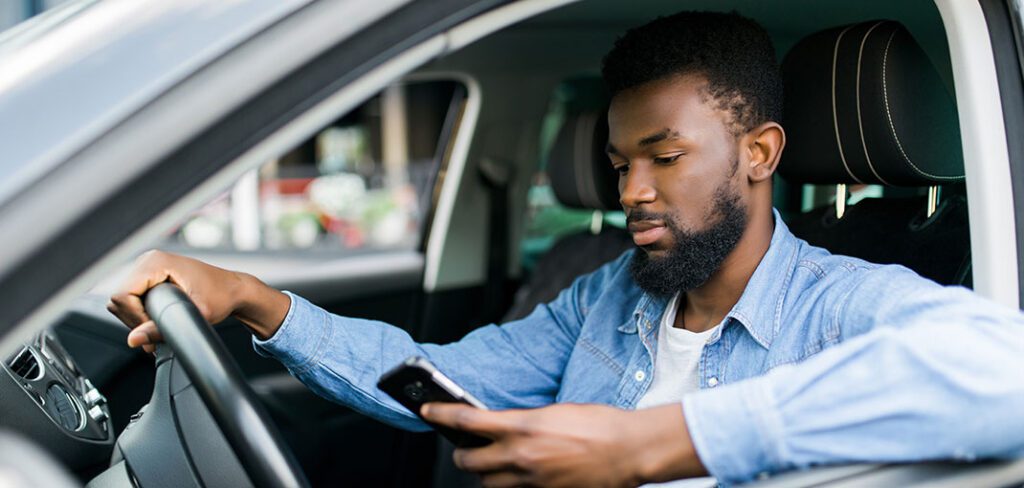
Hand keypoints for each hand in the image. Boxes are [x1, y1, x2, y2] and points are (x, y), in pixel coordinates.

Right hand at [107, 250, 288, 351]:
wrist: (233, 290)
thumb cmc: (221, 297)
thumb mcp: (194, 315)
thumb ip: (161, 328)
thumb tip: (133, 339)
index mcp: (156, 262)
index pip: (122, 295)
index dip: (134, 318)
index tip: (153, 331)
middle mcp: (148, 260)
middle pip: (120, 299)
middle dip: (136, 322)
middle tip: (157, 336)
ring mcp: (148, 266)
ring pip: (123, 301)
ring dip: (137, 320)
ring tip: (159, 330)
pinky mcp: (149, 275)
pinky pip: (131, 298)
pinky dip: (140, 314)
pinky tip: (157, 322)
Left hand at [420, 402, 705, 487]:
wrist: (629, 449)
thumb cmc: (599, 424)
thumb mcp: (554, 411)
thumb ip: (522, 421)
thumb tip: (502, 426)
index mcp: (523, 427)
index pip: (467, 420)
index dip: (441, 414)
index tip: (428, 410)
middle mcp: (521, 457)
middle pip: (468, 461)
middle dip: (462, 454)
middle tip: (464, 447)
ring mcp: (531, 482)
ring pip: (486, 484)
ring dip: (484, 474)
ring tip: (492, 464)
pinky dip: (508, 487)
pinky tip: (516, 478)